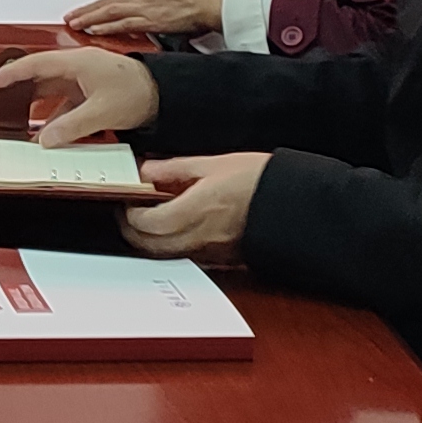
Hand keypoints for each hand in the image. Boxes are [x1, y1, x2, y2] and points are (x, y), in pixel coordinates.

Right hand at [0, 45, 153, 143]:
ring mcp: (82, 79)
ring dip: (32, 104)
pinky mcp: (89, 92)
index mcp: (76, 62)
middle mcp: (76, 67)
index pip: (33, 65)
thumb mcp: (102, 112)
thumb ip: (70, 126)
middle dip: (12, 86)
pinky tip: (47, 133)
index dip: (7, 75)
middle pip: (35, 75)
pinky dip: (52, 117)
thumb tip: (45, 140)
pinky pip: (63, 104)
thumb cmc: (139, 91)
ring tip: (13, 118)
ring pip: (48, 90)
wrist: (165, 93)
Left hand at [71, 0, 236, 42]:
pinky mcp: (150, 20)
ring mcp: (143, 5)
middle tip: (66, 14)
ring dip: (89, 18)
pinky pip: (123, 25)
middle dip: (83, 7)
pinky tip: (94, 31)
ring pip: (109, 11)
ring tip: (73, 24)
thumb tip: (137, 1)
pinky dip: (107, 28)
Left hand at [118, 151, 268, 267]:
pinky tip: (174, 235)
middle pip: (153, 246)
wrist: (295, 203)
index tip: (127, 205)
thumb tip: (146, 170)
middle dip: (133, 233)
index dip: (131, 217)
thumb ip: (175, 168)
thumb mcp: (215, 163)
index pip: (150, 223)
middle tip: (128, 216)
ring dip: (151, 244)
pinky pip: (189, 259)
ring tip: (147, 224)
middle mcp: (203, 235)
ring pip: (168, 256)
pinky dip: (173, 250)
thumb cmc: (261, 180)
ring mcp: (214, 251)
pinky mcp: (225, 259)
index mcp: (198, 209)